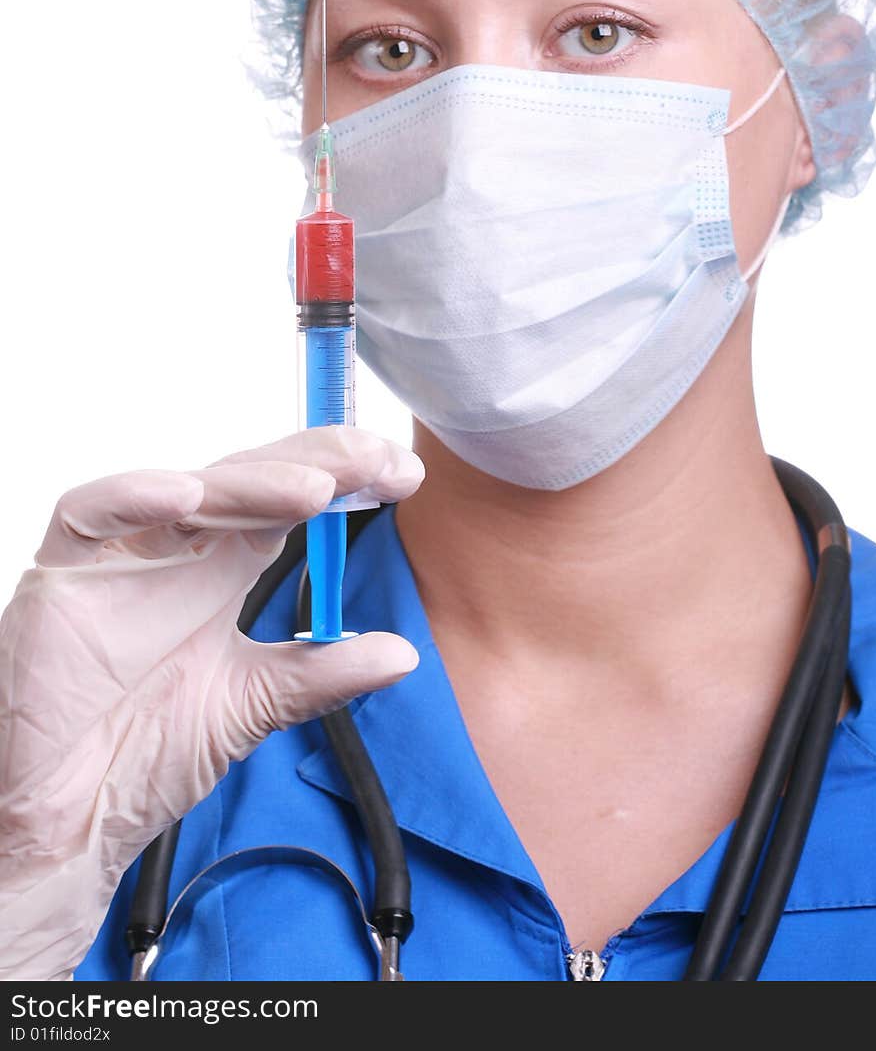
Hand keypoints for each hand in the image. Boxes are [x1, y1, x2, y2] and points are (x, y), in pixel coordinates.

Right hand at [0, 425, 424, 979]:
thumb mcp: (249, 709)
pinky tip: (189, 496)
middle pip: (250, 481)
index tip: (402, 475)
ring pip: (190, 491)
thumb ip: (320, 676)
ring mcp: (122, 554)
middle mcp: (180, 550)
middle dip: (315, 465)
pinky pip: (91, 513)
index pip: (289, 501)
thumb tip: (404, 653)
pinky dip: (134, 497)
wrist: (61, 822)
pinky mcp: (64, 571)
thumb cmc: (137, 758)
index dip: (343, 478)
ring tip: (313, 489)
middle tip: (375, 464)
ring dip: (250, 483)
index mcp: (223, 571)